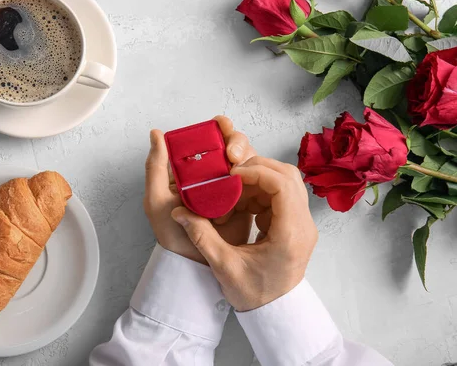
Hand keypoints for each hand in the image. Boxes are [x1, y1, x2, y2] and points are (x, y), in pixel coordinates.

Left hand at [144, 116, 255, 263]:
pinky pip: (255, 180)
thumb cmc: (172, 233)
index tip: (221, 125)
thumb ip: (155, 166)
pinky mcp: (245, 199)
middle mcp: (211, 173)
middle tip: (233, 155)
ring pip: (245, 159)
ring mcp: (229, 186)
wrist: (195, 262)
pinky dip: (257, 175)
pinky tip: (251, 182)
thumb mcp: (156, 198)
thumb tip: (155, 133)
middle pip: (229, 144)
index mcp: (190, 169)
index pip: (205, 139)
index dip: (216, 127)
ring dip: (246, 157)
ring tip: (239, 170)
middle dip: (235, 141)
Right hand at [171, 156, 317, 310]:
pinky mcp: (295, 224)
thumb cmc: (254, 294)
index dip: (256, 172)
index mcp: (290, 234)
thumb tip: (179, 213)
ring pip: (285, 182)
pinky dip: (258, 192)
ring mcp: (301, 223)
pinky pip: (280, 194)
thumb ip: (202, 236)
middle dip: (257, 169)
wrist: (274, 312)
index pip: (282, 185)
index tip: (231, 176)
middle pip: (288, 176)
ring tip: (231, 193)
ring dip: (257, 181)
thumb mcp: (223, 266)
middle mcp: (303, 225)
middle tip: (229, 177)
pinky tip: (238, 204)